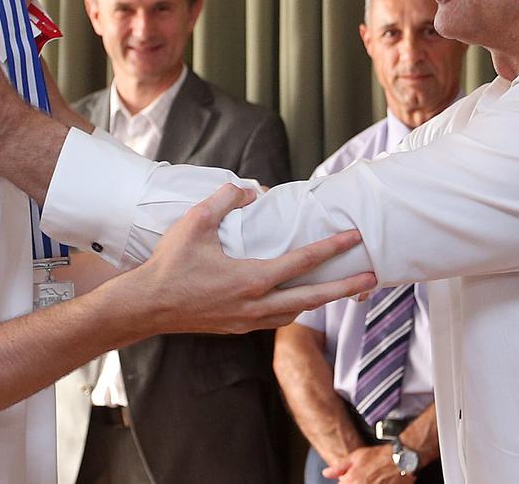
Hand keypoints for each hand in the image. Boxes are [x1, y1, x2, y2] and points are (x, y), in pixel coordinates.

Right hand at [128, 183, 376, 335]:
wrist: (147, 306)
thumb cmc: (170, 264)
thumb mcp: (196, 222)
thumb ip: (226, 200)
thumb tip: (250, 191)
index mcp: (252, 279)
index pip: (302, 263)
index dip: (330, 248)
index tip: (353, 238)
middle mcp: (256, 305)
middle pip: (313, 297)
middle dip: (345, 287)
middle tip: (371, 277)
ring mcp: (248, 320)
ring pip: (295, 311)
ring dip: (319, 299)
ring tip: (338, 287)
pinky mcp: (238, 327)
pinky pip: (276, 318)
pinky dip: (293, 307)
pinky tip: (295, 298)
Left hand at [325, 445, 410, 483]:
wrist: (401, 459)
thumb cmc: (379, 456)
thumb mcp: (356, 456)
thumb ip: (339, 467)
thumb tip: (326, 473)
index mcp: (351, 480)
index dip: (346, 481)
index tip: (352, 477)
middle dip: (355, 482)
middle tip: (366, 476)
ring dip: (364, 483)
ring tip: (373, 478)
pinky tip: (377, 481)